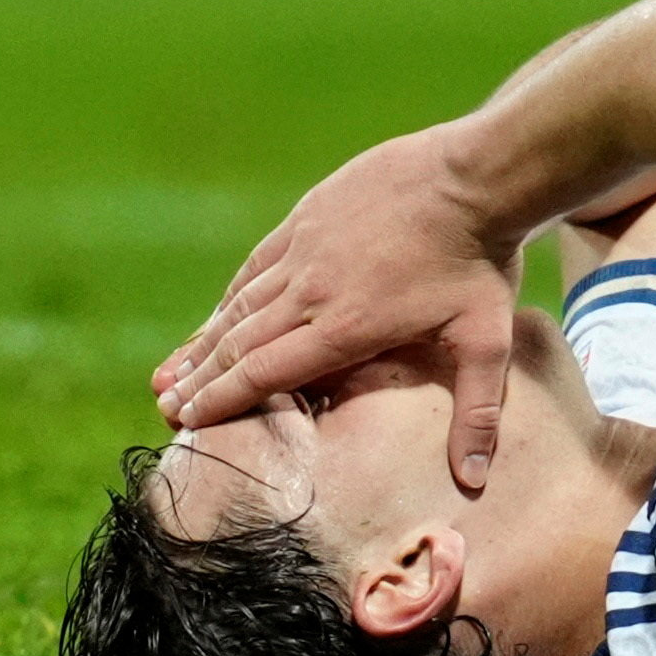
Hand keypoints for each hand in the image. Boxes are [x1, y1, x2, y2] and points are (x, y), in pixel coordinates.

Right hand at [152, 123, 525, 489]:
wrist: (475, 174)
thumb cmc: (482, 262)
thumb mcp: (487, 343)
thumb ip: (477, 415)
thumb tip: (473, 480)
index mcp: (345, 328)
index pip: (264, 372)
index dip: (220, 400)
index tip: (186, 421)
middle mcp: (312, 290)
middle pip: (239, 343)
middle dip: (199, 380)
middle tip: (167, 407)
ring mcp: (305, 248)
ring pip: (240, 303)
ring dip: (204, 340)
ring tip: (174, 370)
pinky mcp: (308, 216)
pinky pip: (258, 264)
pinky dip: (233, 295)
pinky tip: (218, 312)